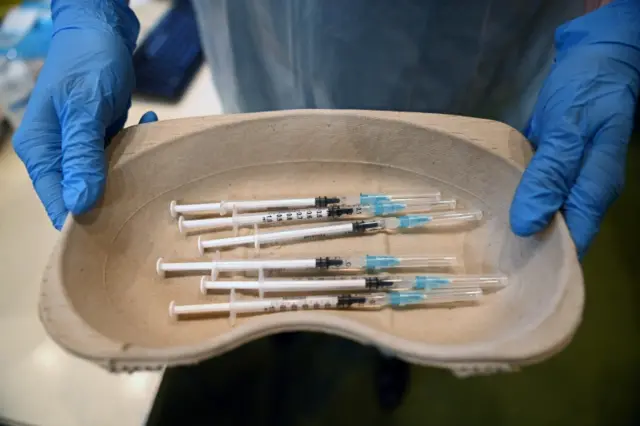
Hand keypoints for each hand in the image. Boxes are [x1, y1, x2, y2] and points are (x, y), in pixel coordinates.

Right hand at [12, 0, 139, 229]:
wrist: (100, 31)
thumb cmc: (88, 64)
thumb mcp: (85, 108)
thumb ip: (83, 155)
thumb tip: (79, 203)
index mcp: (41, 150)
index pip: (56, 201)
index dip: (83, 220)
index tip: (117, 231)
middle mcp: (55, 154)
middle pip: (80, 195)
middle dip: (112, 200)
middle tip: (144, 196)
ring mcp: (77, 147)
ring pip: (102, 179)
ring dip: (128, 172)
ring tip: (150, 159)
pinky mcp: (97, 138)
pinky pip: (116, 157)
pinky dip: (133, 149)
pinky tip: (147, 127)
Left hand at [510, 0, 639, 257]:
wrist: (596, 56)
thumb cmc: (586, 91)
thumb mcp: (568, 129)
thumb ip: (549, 176)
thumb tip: (528, 224)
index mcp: (593, 190)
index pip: (573, 241)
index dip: (548, 263)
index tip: (514, 279)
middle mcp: (582, 192)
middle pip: (557, 233)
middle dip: (528, 249)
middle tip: (489, 266)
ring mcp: (568, 179)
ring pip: (544, 214)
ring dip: (519, 227)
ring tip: (484, 246)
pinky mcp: (553, 166)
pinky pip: (534, 192)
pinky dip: (516, 200)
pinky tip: (491, 209)